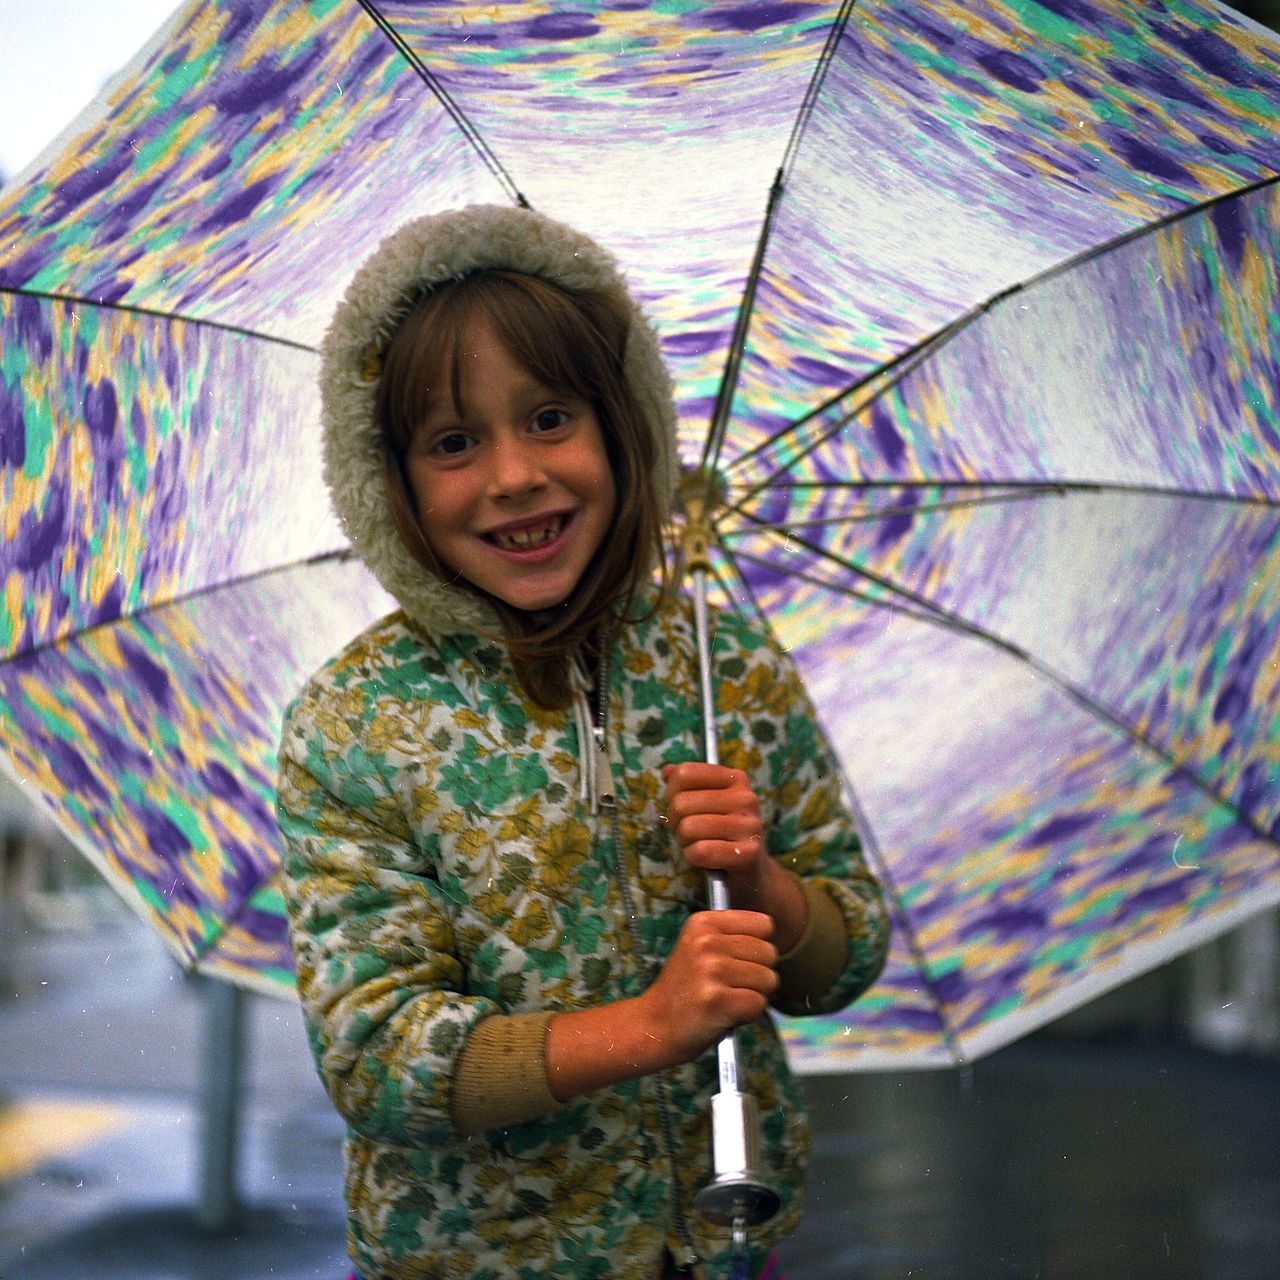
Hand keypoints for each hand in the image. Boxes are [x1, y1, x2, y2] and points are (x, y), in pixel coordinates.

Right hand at [637, 909, 777, 1062]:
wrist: (654, 1026)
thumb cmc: (686, 989)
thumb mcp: (699, 948)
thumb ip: (733, 937)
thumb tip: (773, 940)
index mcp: (703, 922)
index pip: (764, 924)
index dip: (758, 947)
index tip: (736, 961)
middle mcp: (706, 941)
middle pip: (770, 953)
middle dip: (758, 974)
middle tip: (728, 986)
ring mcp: (711, 970)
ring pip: (769, 980)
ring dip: (754, 996)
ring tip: (726, 999)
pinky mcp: (717, 1000)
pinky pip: (759, 1004)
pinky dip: (748, 1015)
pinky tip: (725, 1014)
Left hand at [662, 761, 807, 953]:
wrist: (752, 875)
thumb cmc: (722, 836)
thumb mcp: (706, 805)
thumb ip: (686, 785)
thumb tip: (667, 770)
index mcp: (735, 779)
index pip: (686, 773)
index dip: (672, 793)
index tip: (682, 808)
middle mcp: (746, 798)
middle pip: (681, 803)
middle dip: (676, 823)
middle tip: (689, 834)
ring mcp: (750, 826)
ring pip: (688, 827)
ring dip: (684, 842)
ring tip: (698, 846)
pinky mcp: (748, 854)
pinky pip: (700, 851)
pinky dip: (693, 858)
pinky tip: (705, 860)